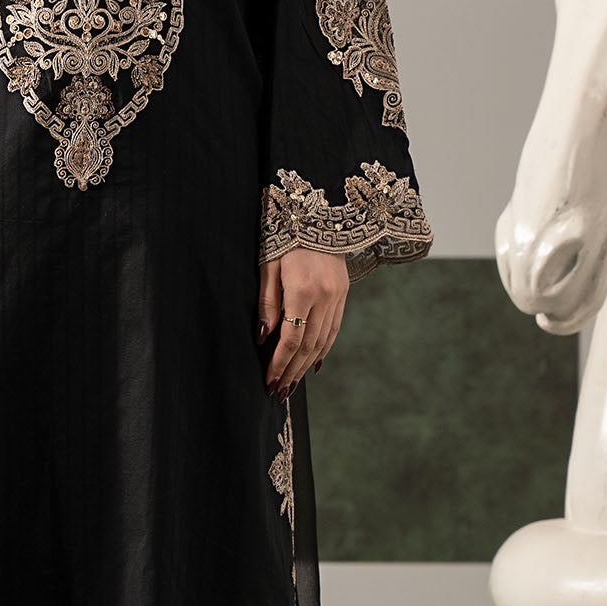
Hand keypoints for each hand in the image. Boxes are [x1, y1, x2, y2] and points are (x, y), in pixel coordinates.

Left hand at [258, 246, 350, 397]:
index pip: (292, 339)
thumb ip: (267, 303)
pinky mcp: (343, 294)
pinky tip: (313, 364)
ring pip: (323, 341)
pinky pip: (334, 329)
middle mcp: (325, 297)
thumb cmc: (285, 235)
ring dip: (306, 366)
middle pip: (309, 346)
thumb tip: (263, 338)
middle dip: (292, 372)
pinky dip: (323, 349)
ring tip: (292, 384)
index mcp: (304, 290)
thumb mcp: (268, 265)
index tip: (269, 381)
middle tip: (279, 392)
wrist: (319, 212)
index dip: (279, 364)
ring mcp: (338, 296)